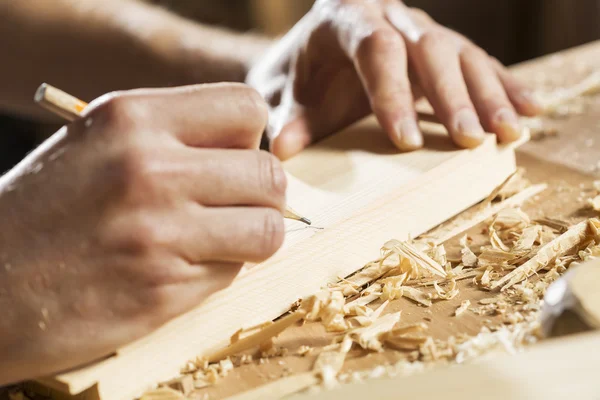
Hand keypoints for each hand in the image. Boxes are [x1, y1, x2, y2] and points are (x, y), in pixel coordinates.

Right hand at [0, 84, 285, 383]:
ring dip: (253, 236)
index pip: (247, 108)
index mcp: (133, 119)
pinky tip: (182, 267)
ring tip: (219, 239)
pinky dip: (220, 271)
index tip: (233, 158)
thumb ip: (175, 135)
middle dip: (262, 194)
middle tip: (234, 207)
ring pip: (267, 229)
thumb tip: (253, 148)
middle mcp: (150, 170)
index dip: (250, 137)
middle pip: (269, 174)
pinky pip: (233, 273)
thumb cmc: (48, 208)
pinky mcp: (162, 290)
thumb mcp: (99, 142)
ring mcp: (158, 233)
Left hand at [247, 0, 542, 159]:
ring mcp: (418, 28)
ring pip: (462, 53)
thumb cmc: (297, 79)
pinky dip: (504, 86)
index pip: (376, 48)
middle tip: (468, 140)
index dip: (393, 92)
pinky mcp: (439, 47)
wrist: (308, 59)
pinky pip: (478, 61)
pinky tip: (528, 111)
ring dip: (488, 94)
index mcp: (344, 17)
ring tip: (507, 133)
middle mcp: (388, 14)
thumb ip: (287, 120)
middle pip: (429, 47)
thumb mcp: (284, 98)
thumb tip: (284, 150)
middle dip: (452, 95)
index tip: (405, 140)